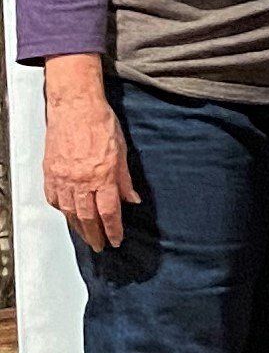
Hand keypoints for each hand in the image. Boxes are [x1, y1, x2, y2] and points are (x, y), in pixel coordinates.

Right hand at [44, 88, 138, 251]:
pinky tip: (68, 214)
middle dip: (95, 235)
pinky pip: (54, 198)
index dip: (113, 229)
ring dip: (78, 227)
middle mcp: (82, 180)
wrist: (75, 106)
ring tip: (86, 236)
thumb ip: (125, 179)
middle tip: (99, 246)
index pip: (109, 212)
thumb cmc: (101, 123)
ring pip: (70, 211)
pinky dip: (62, 209)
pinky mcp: (50, 172)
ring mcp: (63, 177)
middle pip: (88, 217)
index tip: (116, 240)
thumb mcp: (122, 151)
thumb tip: (132, 199)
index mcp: (103, 175)